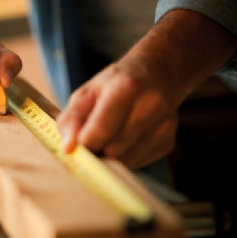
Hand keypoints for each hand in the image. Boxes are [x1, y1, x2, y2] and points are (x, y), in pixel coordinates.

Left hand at [56, 9, 236, 168]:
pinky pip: (137, 163)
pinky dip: (125, 157)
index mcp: (127, 87)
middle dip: (97, 149)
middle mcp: (151, 105)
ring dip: (110, 155)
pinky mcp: (169, 142)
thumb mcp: (87, 92)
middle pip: (113, 149)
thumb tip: (67, 148)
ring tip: (110, 135)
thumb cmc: (115, 84)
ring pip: (125, 160)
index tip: (74, 145)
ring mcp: (165, 125)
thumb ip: (71, 119)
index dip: (83, 144)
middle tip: (92, 137)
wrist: (156, 74)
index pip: (101, 131)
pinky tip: (126, 138)